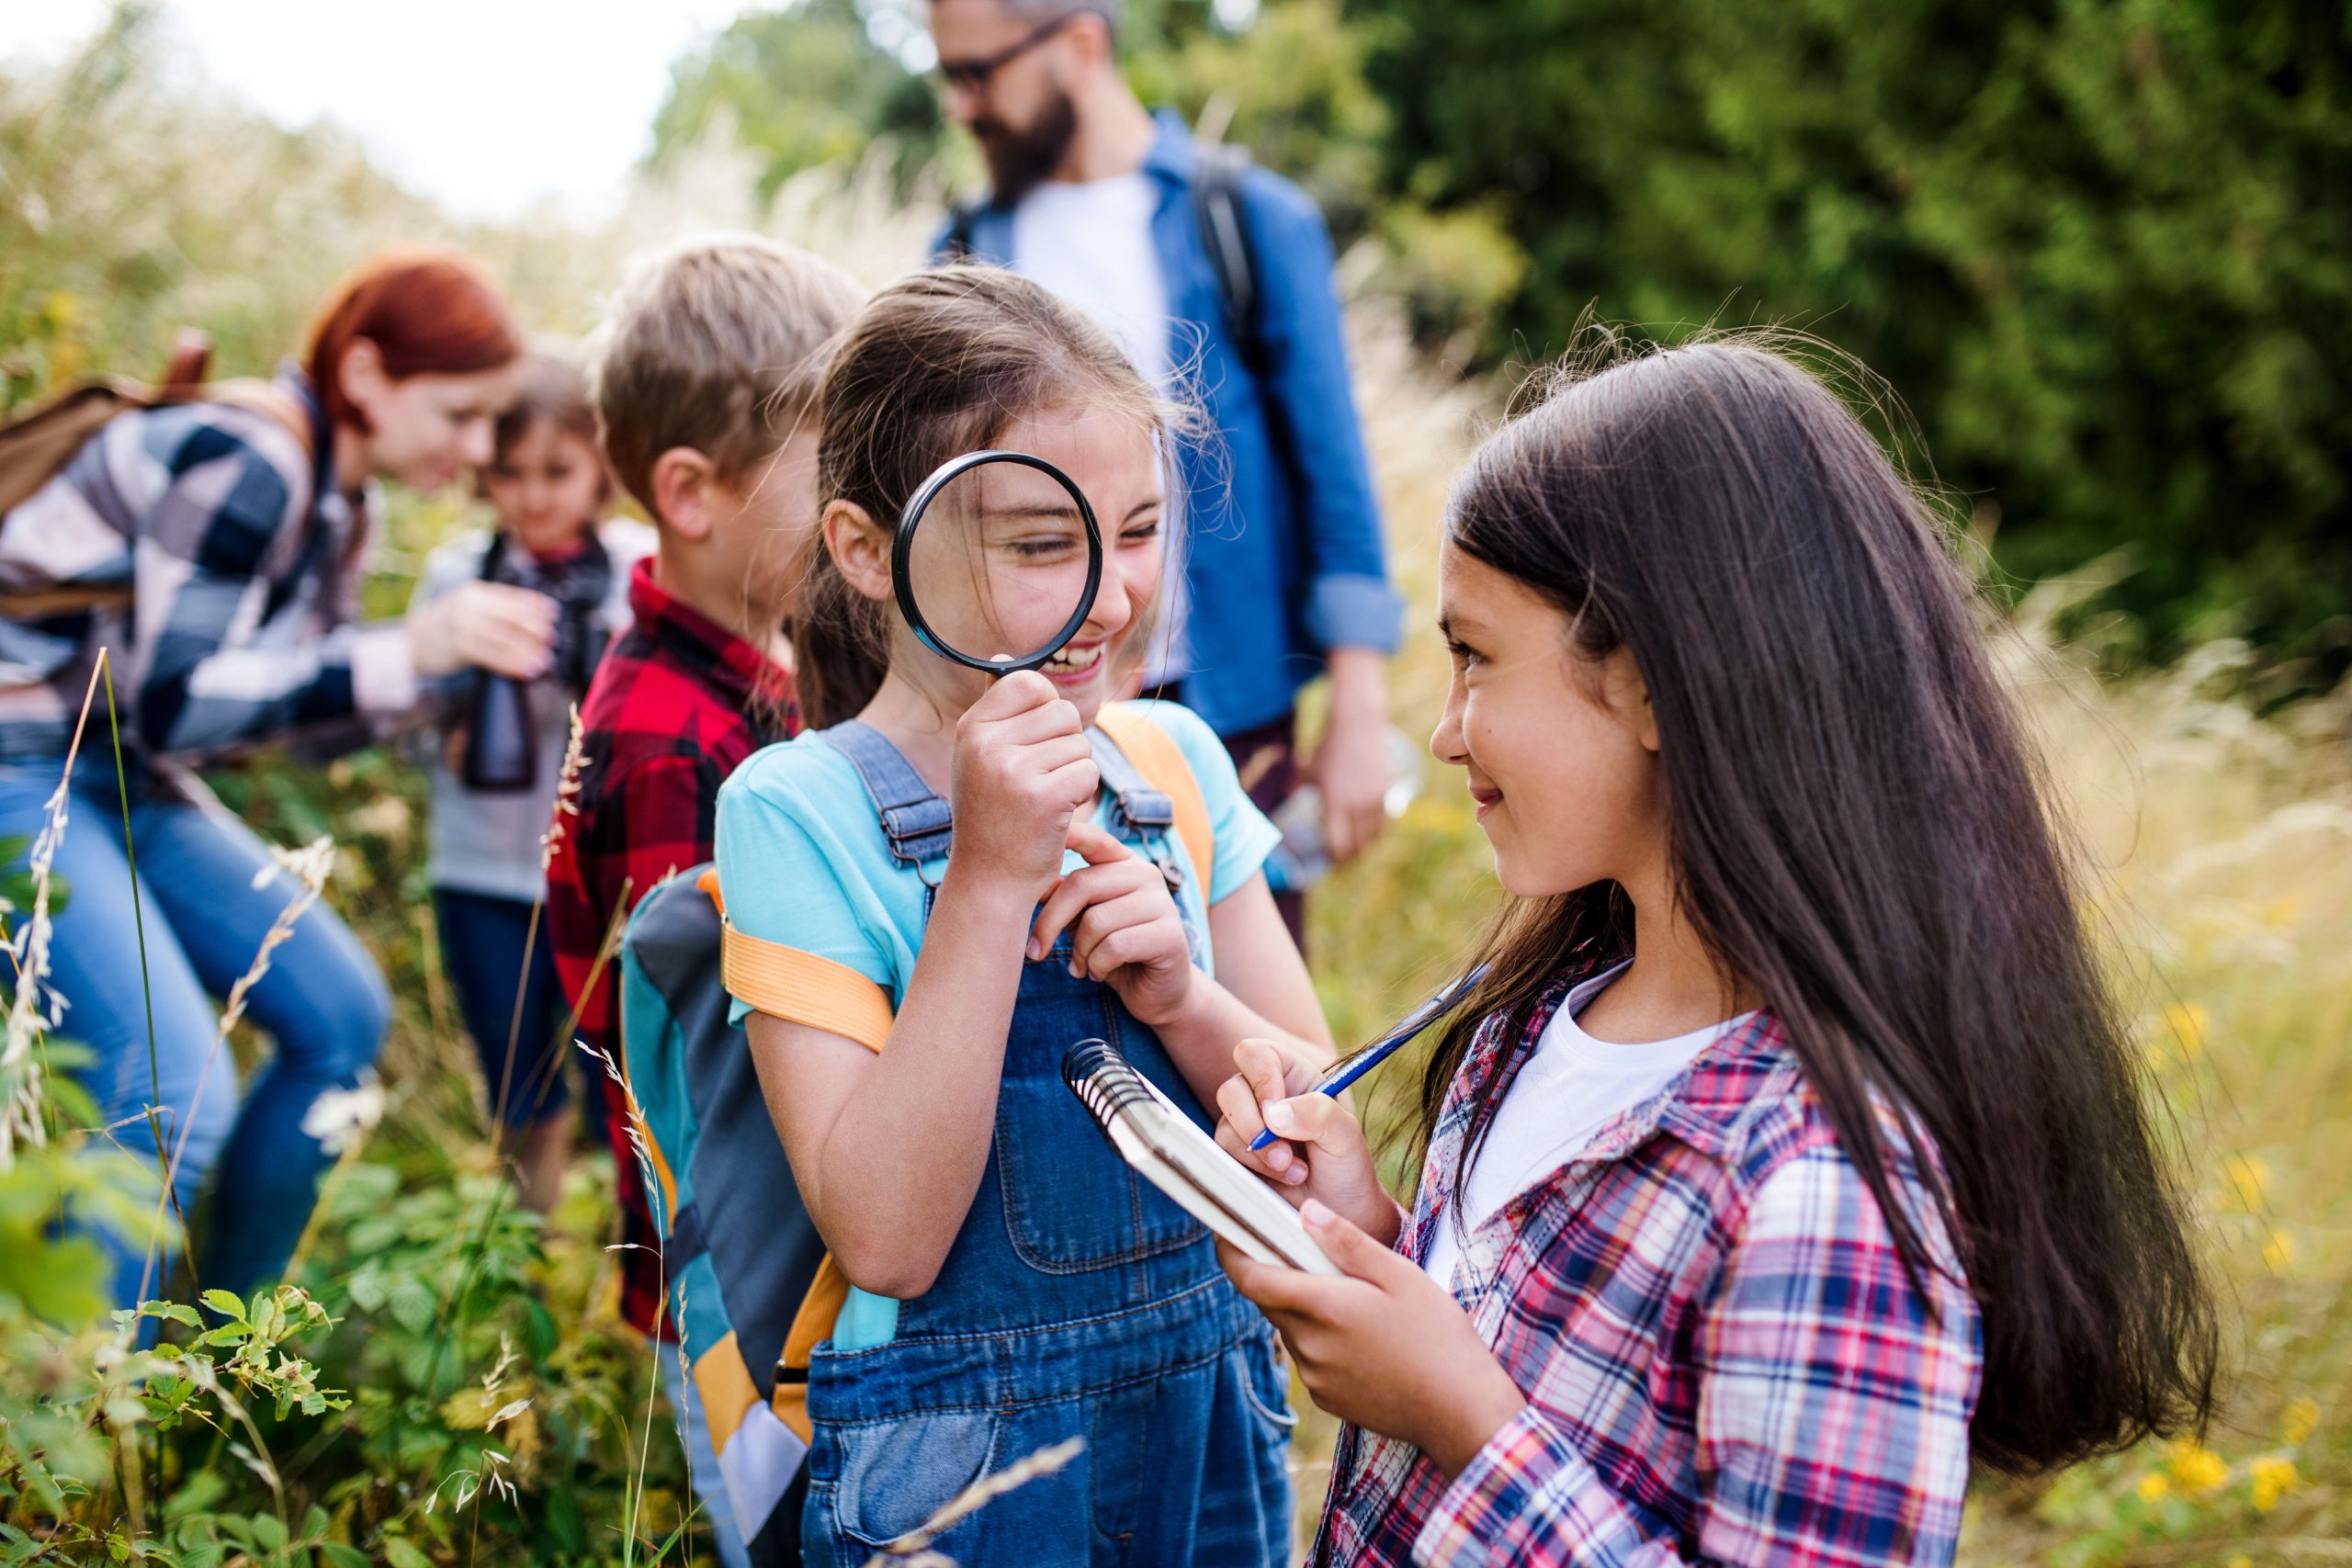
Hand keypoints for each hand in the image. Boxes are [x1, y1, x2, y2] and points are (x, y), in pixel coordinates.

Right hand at [410, 581, 557, 679]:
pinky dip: (513, 664)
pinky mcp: (459, 647)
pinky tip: (526, 670)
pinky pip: (493, 657)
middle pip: (511, 617)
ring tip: (545, 660)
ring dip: (528, 651)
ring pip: (504, 639)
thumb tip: (533, 617)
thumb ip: (494, 609)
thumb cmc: (446, 626)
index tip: (554, 613)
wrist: (410, 642)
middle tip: (552, 639)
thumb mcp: (467, 607)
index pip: (511, 596)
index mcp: (475, 592)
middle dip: (535, 629)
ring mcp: (463, 625)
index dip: (535, 604)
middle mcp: (470, 605)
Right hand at [947, 671, 1097, 896]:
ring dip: (1074, 773)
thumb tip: (1005, 657)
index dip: (1046, 710)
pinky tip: (1056, 815)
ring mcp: (1012, 770)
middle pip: (1064, 712)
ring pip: (1079, 744)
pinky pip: (1088, 772)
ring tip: (1044, 799)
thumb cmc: (993, 815)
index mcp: (971, 727)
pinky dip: (1082, 795)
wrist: (989, 880)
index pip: (1030, 682)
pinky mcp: (1043, 797)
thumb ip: (997, 709)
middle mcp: (986, 743)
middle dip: (1065, 746)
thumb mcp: (981, 757)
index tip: (1034, 743)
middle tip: (1039, 781)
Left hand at [1028, 820, 1193, 1022]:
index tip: (1044, 831)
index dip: (1072, 834)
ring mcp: (1162, 903)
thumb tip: (1027, 880)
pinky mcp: (1169, 935)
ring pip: (1096, 921)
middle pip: (1082, 885)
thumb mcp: (1084, 919)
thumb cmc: (1115, 952)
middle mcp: (1147, 875)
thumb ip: (1064, 897)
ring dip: (1079, 952)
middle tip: (1035, 952)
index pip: (1095, 840)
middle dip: (1049, 922)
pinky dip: (1097, 966)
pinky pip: (1114, 946)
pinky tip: (1099, 973)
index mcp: (1125, 864)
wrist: (1158, 992)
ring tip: (1081, 966)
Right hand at [1213, 1039, 1395, 1240]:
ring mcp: (1246, 1126)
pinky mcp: (1236, 1156)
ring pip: (1225, 1126)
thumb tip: (1273, 1114)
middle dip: (1254, 1126)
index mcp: (1291, 1075)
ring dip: (1259, 1154)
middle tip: (1285, 1153)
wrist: (1339, 1210)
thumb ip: (1317, 1113)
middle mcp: (1263, 1096)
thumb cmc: (1346, 1165)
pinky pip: (1223, 1156)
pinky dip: (1254, 1170)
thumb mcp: (1345, 1135)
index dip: (1260, 1078)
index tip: (1276, 1110)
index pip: (1255, 1054)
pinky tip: (1283, 1179)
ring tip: (1295, 1171)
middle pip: (1230, 1090)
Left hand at [1219, 1200, 1525, 1478]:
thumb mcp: (1398, 1275)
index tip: (1228, 1229)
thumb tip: (1306, 1211)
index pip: (1249, 1277)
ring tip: (1354, 1298)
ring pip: (1292, 1329)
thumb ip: (1347, 1242)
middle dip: (1281, 1274)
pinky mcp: (1327, 1399)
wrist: (1460, 1410)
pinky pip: (1310, 1358)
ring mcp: (1315, 1377)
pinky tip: (1364, 1336)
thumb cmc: (1437, 1335)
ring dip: (1306, 1308)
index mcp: (1321, 1307)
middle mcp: (1308, 1345)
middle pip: (1271, 1301)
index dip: (1230, 1251)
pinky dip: (1322, 1339)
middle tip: (1313, 1253)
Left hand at [1305, 649, 1391, 863]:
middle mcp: (1357, 805)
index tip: (1329, 860)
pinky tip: (1370, 835)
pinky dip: (1377, 833)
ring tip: (1357, 852)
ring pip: (1373, 837)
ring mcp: (1375, 799)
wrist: (1357, 725)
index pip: (1338, 844)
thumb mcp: (1307, 769)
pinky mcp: (1387, 791)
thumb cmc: (1327, 748)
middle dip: (1349, 857)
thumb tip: (1284, 798)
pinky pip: (1385, 822)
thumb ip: (1295, 787)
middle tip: (1342, 862)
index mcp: (1334, 803)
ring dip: (1365, 847)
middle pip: (1357, 845)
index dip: (1334, 858)